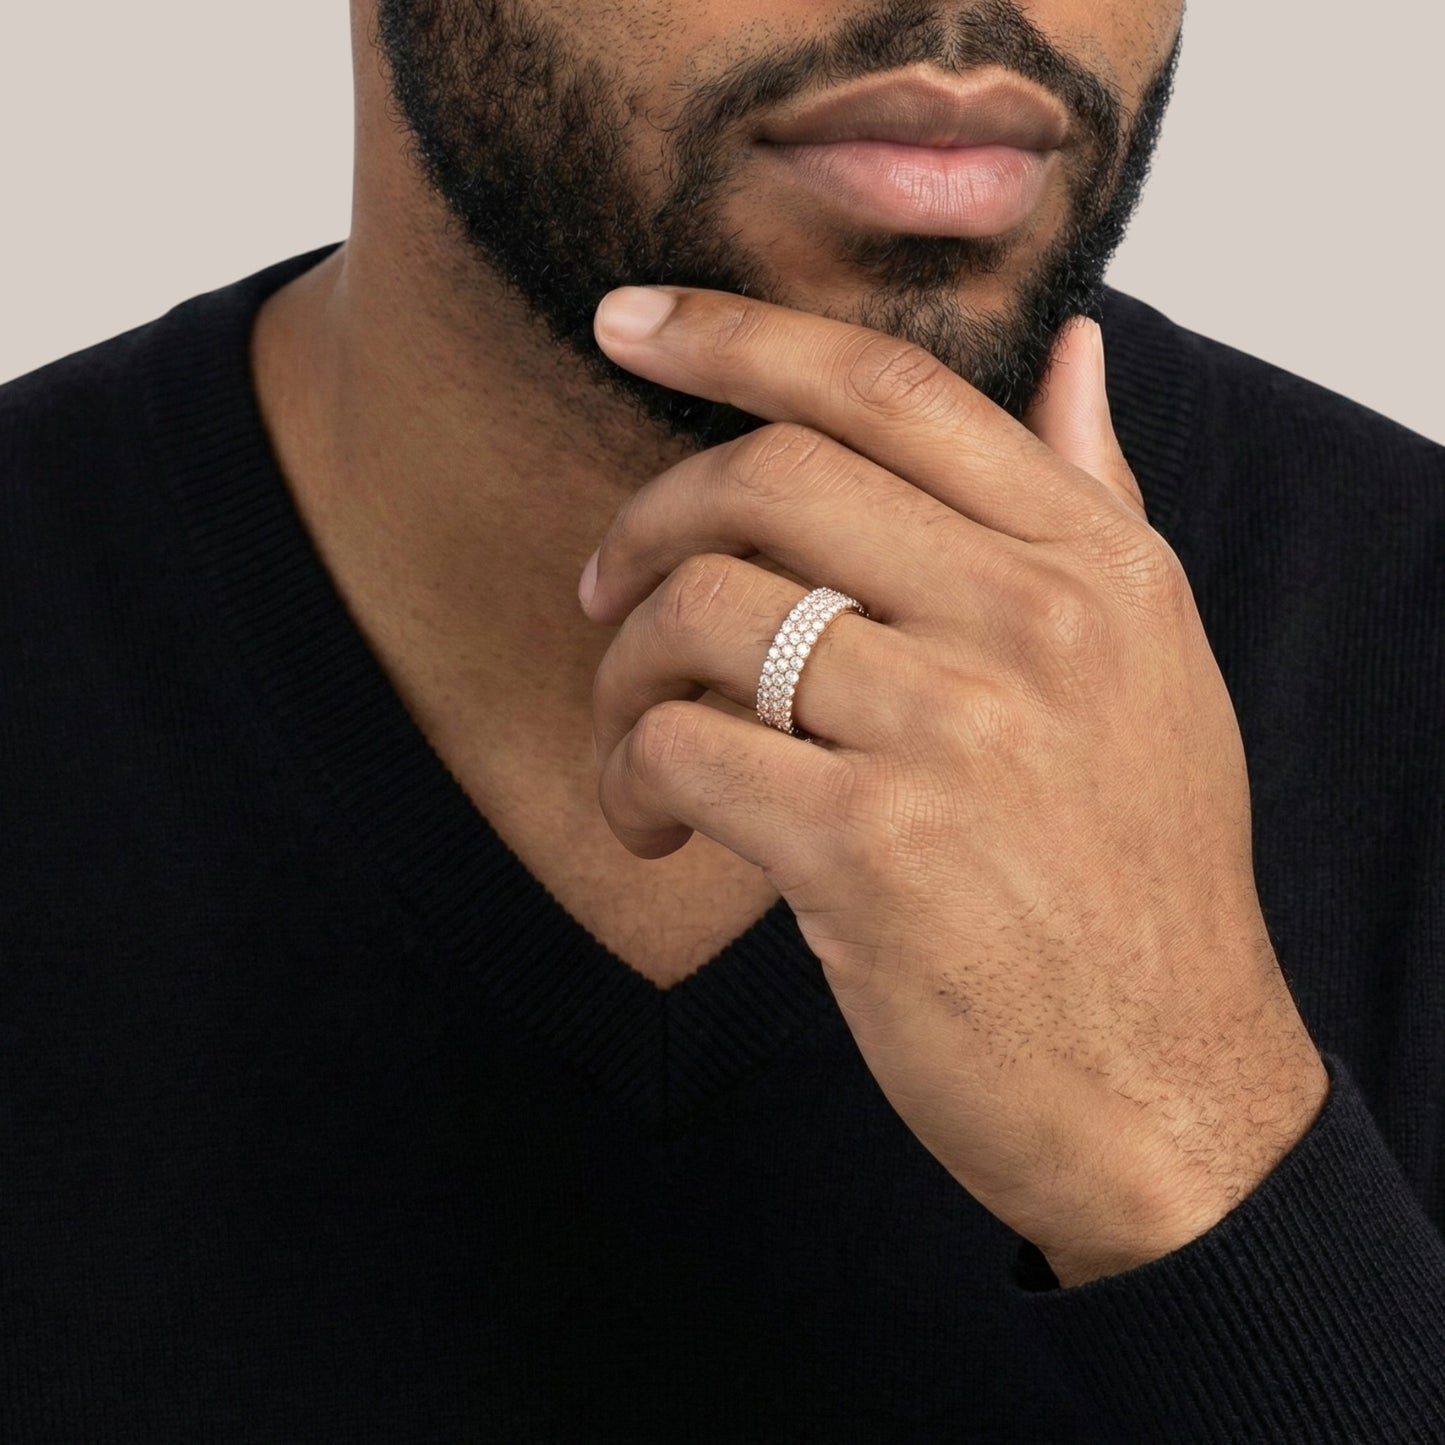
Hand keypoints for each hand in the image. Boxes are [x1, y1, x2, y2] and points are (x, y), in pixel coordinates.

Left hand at [583, 285, 1327, 1286]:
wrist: (1162, 1083)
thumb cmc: (1137, 875)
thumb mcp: (1154, 666)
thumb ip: (1094, 499)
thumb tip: (1070, 349)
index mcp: (1093, 564)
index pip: (887, 388)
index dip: (736, 332)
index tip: (629, 319)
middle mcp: (1032, 623)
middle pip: (766, 479)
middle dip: (647, 523)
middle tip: (606, 592)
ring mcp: (953, 731)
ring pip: (704, 612)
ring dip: (624, 671)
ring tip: (632, 740)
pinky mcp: (870, 848)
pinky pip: (682, 745)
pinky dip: (629, 776)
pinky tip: (649, 822)